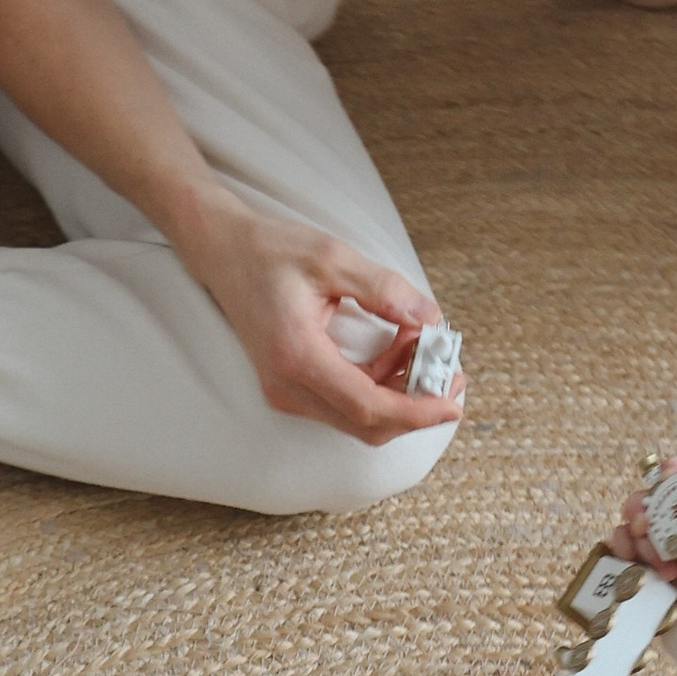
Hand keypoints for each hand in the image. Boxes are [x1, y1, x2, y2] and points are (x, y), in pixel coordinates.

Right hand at [187, 198, 463, 445]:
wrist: (223, 251)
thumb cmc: (271, 251)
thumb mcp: (333, 258)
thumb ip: (385, 290)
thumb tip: (431, 318)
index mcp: (297, 356)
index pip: (368, 408)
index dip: (417, 411)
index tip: (454, 401)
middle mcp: (287, 386)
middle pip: (367, 424)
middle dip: (415, 406)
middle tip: (449, 371)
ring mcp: (285, 391)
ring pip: (358, 418)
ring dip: (398, 392)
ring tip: (421, 344)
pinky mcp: (290, 386)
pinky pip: (344, 403)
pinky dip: (379, 384)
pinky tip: (396, 349)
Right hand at [610, 486, 676, 616]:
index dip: (670, 470)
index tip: (668, 478)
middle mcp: (667, 513)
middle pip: (644, 497)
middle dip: (643, 510)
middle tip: (648, 527)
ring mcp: (649, 536)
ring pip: (629, 525)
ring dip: (641, 543)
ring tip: (666, 569)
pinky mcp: (636, 558)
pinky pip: (618, 548)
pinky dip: (625, 555)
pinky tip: (642, 570)